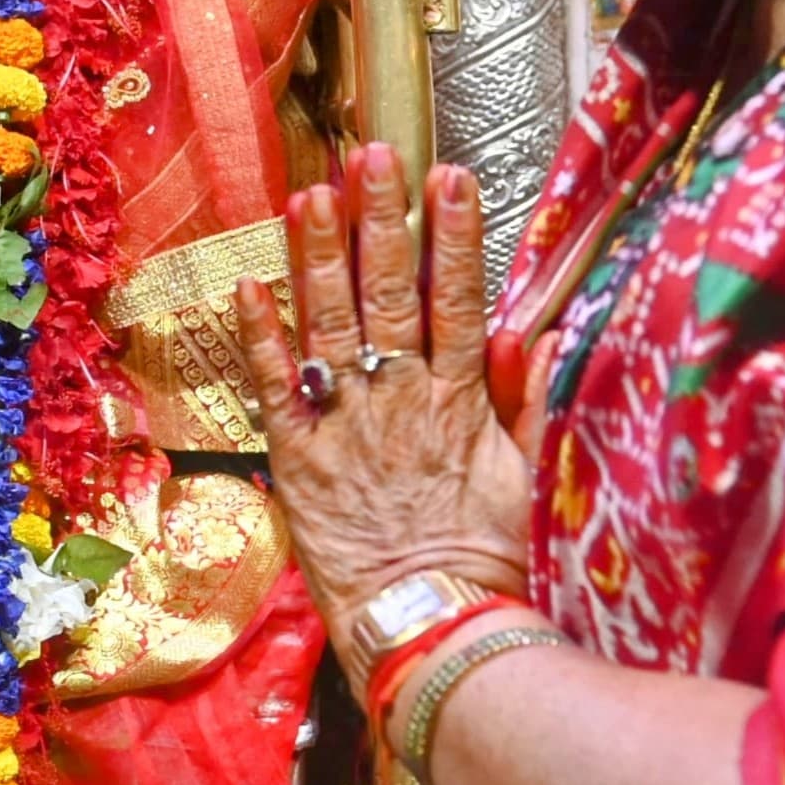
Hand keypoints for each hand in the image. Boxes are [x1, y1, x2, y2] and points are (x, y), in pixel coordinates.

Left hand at [236, 145, 535, 658]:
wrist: (432, 630)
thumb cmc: (492, 564)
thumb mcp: (530, 479)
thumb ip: (530, 402)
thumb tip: (537, 329)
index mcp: (459, 402)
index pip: (457, 300)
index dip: (453, 236)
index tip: (449, 176)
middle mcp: (398, 399)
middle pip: (388, 293)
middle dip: (380, 219)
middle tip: (371, 154)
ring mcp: (344, 424)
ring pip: (328, 322)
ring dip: (317, 254)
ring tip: (310, 192)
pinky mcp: (296, 459)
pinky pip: (273, 386)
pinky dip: (260, 336)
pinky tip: (247, 284)